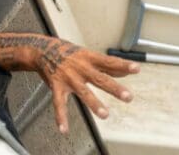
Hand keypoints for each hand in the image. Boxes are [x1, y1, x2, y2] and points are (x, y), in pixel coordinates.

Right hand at [0, 31, 139, 133]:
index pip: (109, 61)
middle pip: (99, 78)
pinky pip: (59, 103)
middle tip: (127, 96)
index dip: (122, 65)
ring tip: (105, 114)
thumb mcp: (87, 55)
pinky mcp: (57, 86)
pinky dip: (61, 117)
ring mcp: (68, 78)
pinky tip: (64, 129)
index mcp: (89, 58)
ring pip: (83, 92)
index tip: (136, 69)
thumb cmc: (68, 53)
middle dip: (113, 88)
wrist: (42, 50)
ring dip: (94, 103)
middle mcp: (80, 68)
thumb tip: (125, 71)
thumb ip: (106, 65)